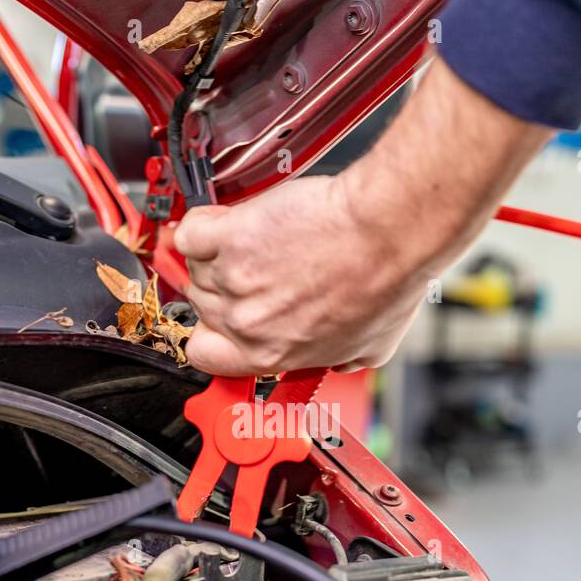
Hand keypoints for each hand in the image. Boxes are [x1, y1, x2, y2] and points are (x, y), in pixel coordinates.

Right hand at [173, 59, 552, 376]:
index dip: (211, 336)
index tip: (220, 320)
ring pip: (198, 266)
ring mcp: (235, 280)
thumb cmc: (385, 280)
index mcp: (272, 353)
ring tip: (254, 236)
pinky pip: (192, 233)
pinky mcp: (232, 237)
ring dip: (219, 249)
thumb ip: (344, 359)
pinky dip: (204, 223)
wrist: (388, 231)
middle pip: (202, 304)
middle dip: (225, 283)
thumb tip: (342, 362)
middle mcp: (247, 322)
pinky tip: (226, 218)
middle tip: (253, 263)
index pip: (207, 357)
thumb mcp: (372, 345)